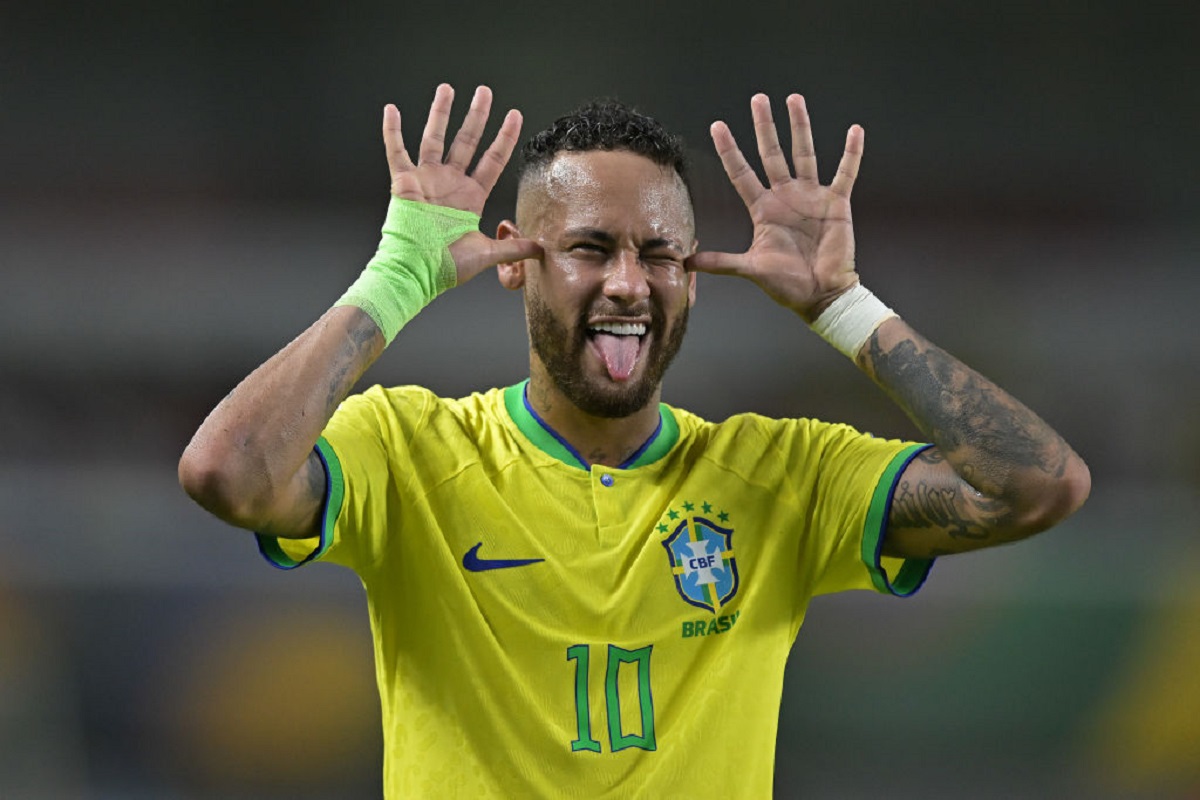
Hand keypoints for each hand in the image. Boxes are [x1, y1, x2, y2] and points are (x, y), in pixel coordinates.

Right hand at [383, 83, 540, 282]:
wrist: (417, 272)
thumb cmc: (447, 266)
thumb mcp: (488, 253)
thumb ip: (514, 249)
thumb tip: (541, 249)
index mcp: (470, 197)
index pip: (493, 159)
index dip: (505, 138)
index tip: (515, 115)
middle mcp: (450, 183)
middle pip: (467, 141)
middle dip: (477, 115)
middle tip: (485, 92)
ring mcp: (427, 180)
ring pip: (434, 138)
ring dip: (441, 113)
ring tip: (447, 88)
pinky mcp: (404, 183)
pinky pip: (396, 151)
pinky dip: (392, 131)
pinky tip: (391, 110)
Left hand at [687, 94, 862, 320]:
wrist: (822, 295)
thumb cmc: (787, 285)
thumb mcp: (751, 269)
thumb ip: (721, 263)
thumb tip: (686, 264)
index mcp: (764, 209)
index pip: (742, 173)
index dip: (730, 150)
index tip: (717, 125)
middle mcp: (786, 197)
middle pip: (772, 154)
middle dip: (764, 127)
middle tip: (757, 99)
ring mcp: (812, 197)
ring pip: (805, 154)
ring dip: (800, 127)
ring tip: (794, 99)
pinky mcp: (837, 203)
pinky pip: (845, 173)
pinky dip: (851, 153)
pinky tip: (855, 130)